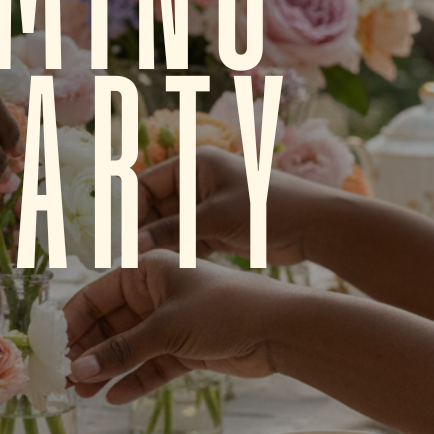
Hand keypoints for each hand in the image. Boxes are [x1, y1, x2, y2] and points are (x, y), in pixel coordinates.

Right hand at [64, 251, 277, 400]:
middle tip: (61, 380)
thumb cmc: (223, 310)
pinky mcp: (185, 348)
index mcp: (145, 270)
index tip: (51, 350)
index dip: (71, 324)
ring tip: (81, 395)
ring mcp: (169, 322)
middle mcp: (154, 294)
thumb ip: (121, 351)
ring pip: (127, 349)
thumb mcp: (166, 328)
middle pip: (107, 326)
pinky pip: (151, 366)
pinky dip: (134, 380)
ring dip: (106, 370)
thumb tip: (77, 370)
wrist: (280, 329)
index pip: (94, 296)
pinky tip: (114, 398)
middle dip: (86, 353)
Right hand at [138, 146, 312, 264]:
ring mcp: (206, 206)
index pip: (145, 184)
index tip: (118, 238)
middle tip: (121, 256)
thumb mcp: (215, 217)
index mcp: (195, 164)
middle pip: (152, 207)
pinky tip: (165, 269)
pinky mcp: (216, 229)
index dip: (128, 211)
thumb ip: (172, 231)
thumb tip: (132, 247)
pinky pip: (185, 240)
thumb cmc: (268, 208)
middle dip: (139, 230)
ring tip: (138, 267)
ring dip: (156, 244)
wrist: (315, 225)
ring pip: (167, 226)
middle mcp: (197, 182)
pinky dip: (175, 252)